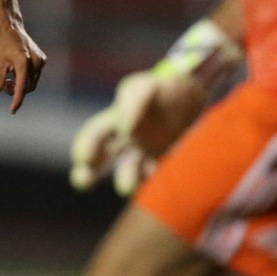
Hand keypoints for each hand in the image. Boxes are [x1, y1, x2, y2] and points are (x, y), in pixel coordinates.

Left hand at [0, 17, 45, 112]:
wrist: (11, 28)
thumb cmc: (2, 43)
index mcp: (24, 63)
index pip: (22, 88)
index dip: (17, 101)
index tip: (12, 110)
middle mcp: (36, 63)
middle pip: (27, 88)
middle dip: (16, 91)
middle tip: (4, 84)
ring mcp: (40, 61)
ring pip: (32, 83)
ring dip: (21, 85)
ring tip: (9, 78)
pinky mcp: (42, 60)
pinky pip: (34, 76)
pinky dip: (25, 79)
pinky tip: (15, 72)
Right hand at [69, 70, 204, 194]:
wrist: (194, 94)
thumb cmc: (166, 88)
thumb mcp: (148, 87)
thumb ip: (135, 102)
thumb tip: (125, 128)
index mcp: (117, 118)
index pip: (95, 134)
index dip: (86, 145)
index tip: (83, 157)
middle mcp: (127, 138)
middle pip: (103, 156)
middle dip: (90, 170)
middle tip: (82, 181)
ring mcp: (146, 150)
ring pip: (129, 169)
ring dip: (125, 179)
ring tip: (125, 188)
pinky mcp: (165, 158)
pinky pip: (154, 172)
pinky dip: (151, 179)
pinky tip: (153, 181)